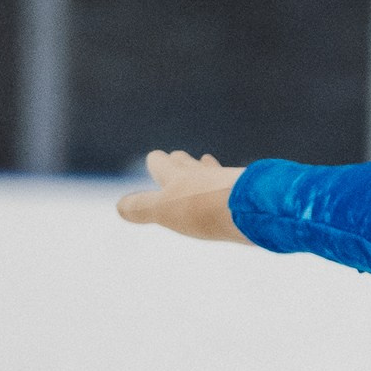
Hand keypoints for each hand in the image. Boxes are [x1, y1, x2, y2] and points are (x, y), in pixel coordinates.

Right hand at [116, 150, 248, 242]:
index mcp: (176, 175)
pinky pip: (234, 183)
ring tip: (205, 170)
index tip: (155, 163)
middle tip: (177, 163)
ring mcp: (225, 178)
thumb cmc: (203, 208)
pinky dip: (228, 185)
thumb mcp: (164, 210)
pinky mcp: (246, 190)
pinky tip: (233, 193)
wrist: (250, 206)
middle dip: (179, 163)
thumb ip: (141, 208)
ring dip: (204, 170)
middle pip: (185, 161)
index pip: (160, 160)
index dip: (156, 164)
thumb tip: (120, 206)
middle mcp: (200, 172)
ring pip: (210, 169)